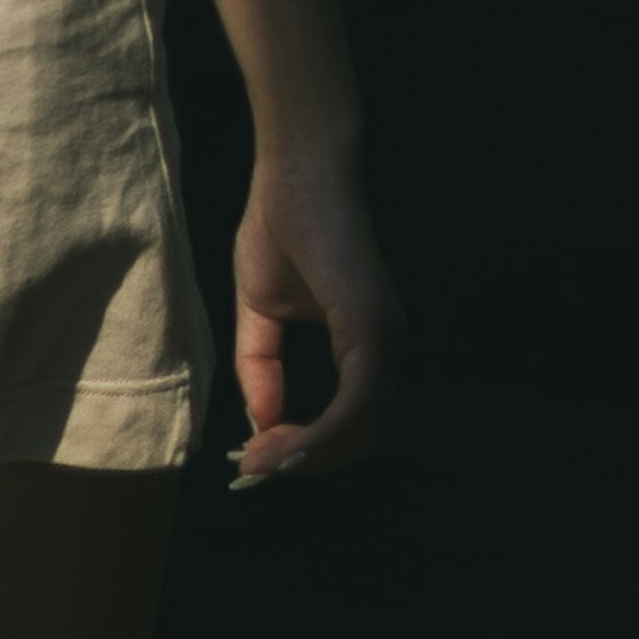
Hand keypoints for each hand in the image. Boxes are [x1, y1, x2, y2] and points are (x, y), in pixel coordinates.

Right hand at [229, 154, 397, 485]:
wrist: (293, 170)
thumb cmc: (280, 227)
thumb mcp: (260, 312)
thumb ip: (261, 367)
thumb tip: (260, 424)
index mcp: (366, 344)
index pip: (351, 422)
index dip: (306, 449)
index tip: (255, 459)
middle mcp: (386, 347)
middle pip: (359, 439)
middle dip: (304, 463)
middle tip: (252, 467)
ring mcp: (385, 339)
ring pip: (360, 431)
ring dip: (306, 458)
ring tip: (257, 460)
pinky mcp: (372, 328)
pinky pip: (355, 404)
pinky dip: (318, 435)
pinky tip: (277, 443)